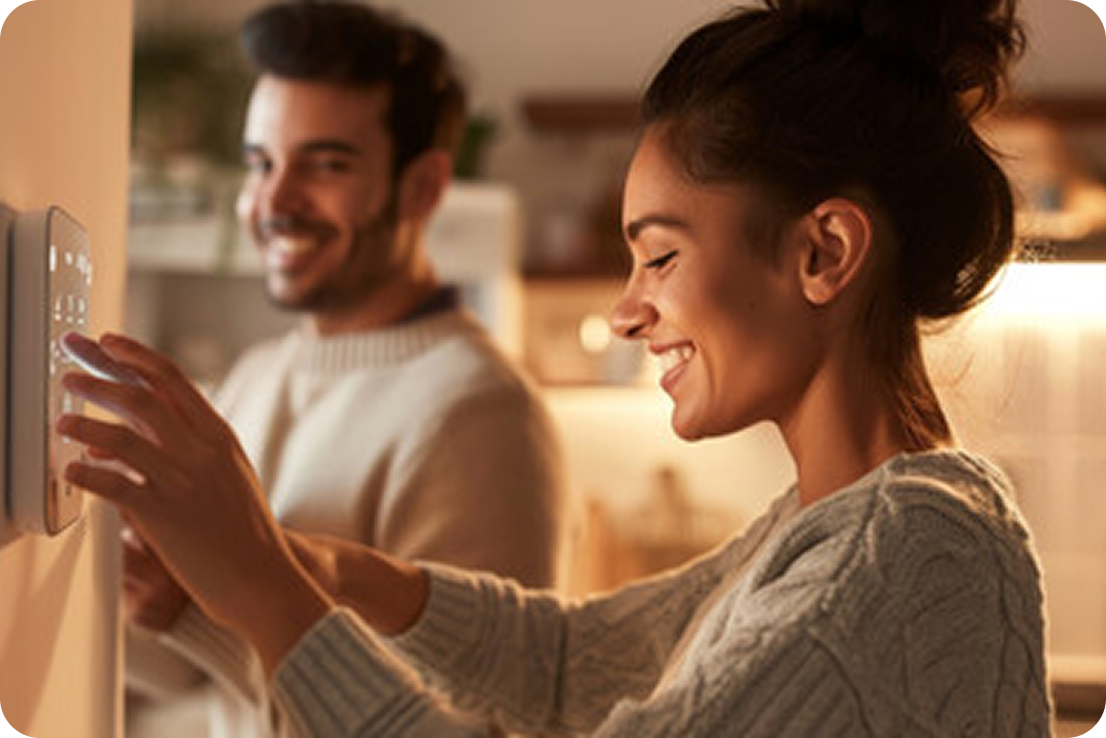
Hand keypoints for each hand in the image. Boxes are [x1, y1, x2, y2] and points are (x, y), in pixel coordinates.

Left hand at [57, 333, 331, 672]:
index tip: (107, 342)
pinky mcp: (165, 516)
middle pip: (143, 396)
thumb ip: (182, 452)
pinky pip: (115, 486)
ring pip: (123, 435)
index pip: (172, 379)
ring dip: (85, 422)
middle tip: (69, 365)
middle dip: (100, 374)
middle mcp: (202, 451)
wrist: (265, 578)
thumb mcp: (226, 476)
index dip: (134, 355)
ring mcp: (184, 481)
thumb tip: (114, 443)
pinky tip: (69, 471)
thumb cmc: (244, 534)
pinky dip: (87, 474)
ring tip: (61, 420)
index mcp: (219, 436)